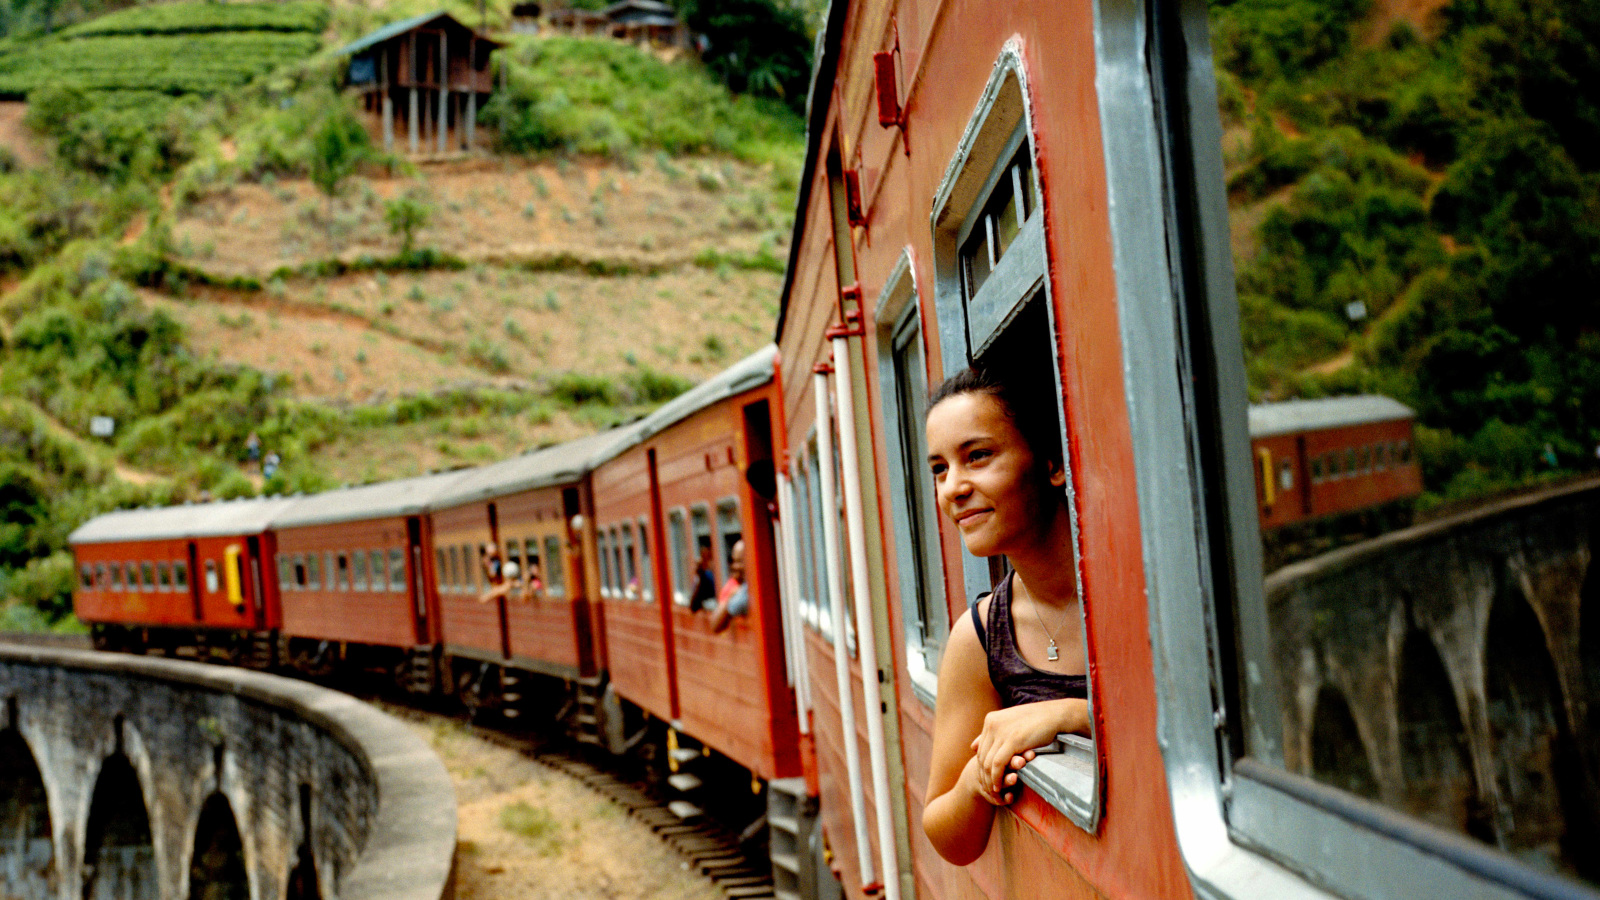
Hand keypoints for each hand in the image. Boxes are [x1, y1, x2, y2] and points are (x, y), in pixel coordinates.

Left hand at [969, 699, 1083, 800]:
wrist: (1055, 715)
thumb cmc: (1036, 721)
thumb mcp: (1010, 724)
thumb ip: (992, 734)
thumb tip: (972, 746)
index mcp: (990, 719)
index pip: (980, 748)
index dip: (982, 766)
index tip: (987, 779)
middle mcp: (992, 724)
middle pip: (981, 756)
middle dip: (984, 776)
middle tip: (989, 789)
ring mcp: (1001, 732)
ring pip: (988, 762)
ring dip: (990, 780)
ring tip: (995, 791)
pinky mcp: (1012, 740)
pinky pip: (998, 764)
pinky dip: (997, 777)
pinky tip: (999, 786)